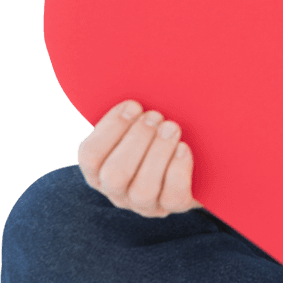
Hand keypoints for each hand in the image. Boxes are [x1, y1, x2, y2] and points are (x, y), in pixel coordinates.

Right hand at [77, 100, 202, 215]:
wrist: (193, 163)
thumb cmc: (155, 133)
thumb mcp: (136, 124)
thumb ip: (128, 112)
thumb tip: (128, 75)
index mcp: (99, 168)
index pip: (90, 156)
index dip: (109, 129)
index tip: (133, 105)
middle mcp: (117, 191)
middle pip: (114, 176)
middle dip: (136, 141)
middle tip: (156, 116)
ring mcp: (144, 204)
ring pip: (142, 190)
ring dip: (158, 154)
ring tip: (172, 127)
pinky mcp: (172, 207)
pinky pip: (173, 198)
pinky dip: (178, 170)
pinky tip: (184, 148)